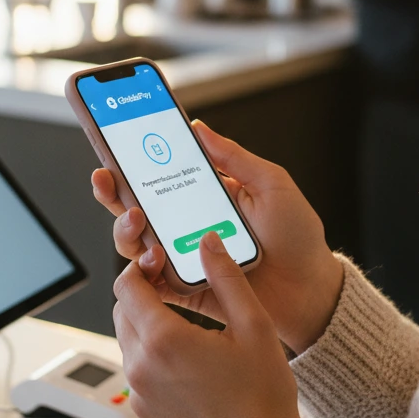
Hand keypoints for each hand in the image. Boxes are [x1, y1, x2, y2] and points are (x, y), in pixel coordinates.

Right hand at [92, 121, 343, 352]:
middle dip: (112, 191)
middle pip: (132, 206)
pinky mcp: (183, 290)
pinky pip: (149, 284)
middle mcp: (185, 225)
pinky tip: (152, 260)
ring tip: (138, 221)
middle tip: (108, 180)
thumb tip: (197, 127)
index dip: (130, 160)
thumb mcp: (271, 183)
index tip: (112, 145)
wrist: (310, 290)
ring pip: (133, 243)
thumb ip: (233, 156)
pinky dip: (142, 272)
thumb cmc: (297, 236)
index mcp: (203, 194)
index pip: (157, 174)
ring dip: (125, 230)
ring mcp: (181, 257)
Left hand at [114, 231, 300, 417]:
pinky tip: (189, 365)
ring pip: (128, 343)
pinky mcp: (144, 417)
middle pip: (121, 312)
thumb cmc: (262, 397)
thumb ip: (226, 278)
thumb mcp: (254, 326)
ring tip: (188, 330)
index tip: (162, 265)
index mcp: (164, 340)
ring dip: (147, 327)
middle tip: (174, 291)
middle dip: (142, 295)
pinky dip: (153, 360)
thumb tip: (207, 242)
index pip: (127, 286)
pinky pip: (138, 374)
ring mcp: (139, 396)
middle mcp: (141, 367)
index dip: (141, 268)